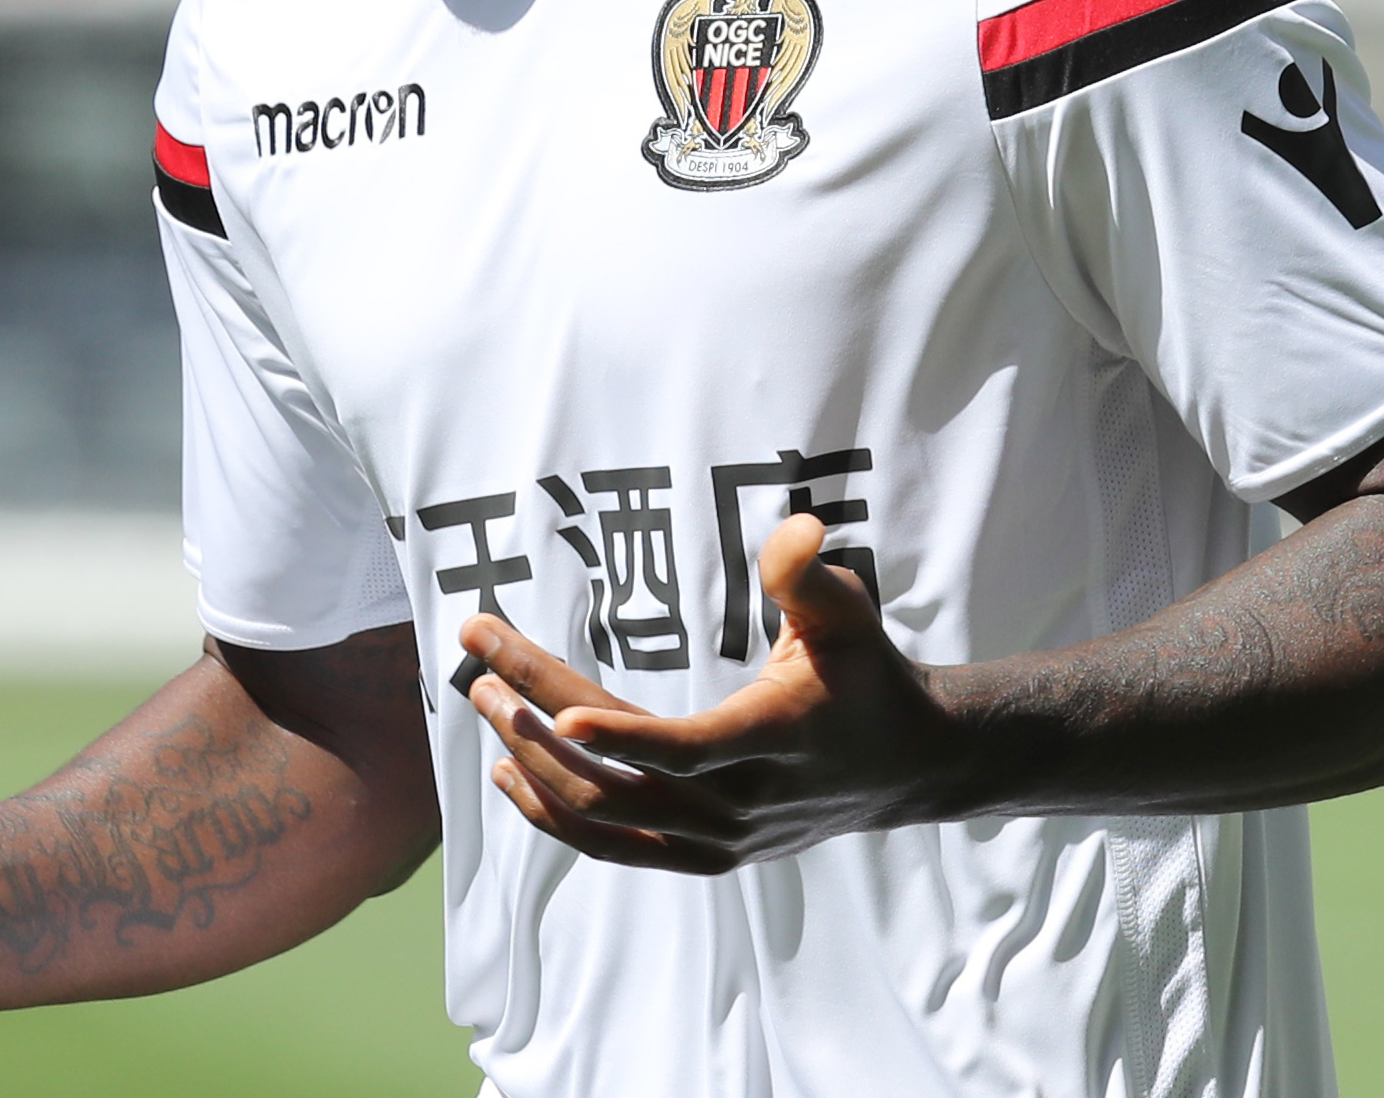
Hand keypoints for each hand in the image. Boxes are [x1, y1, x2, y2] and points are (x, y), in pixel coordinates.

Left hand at [460, 513, 965, 872]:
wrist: (903, 766)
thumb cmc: (865, 675)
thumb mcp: (847, 616)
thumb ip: (810, 577)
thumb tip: (796, 528)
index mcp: (776, 738)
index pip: (691, 749)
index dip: (627, 737)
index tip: (561, 711)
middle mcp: (742, 802)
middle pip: (620, 777)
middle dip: (538, 721)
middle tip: (480, 662)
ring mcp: (719, 840)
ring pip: (604, 818)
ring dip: (533, 764)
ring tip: (485, 700)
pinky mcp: (703, 855)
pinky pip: (614, 846)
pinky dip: (556, 816)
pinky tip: (509, 772)